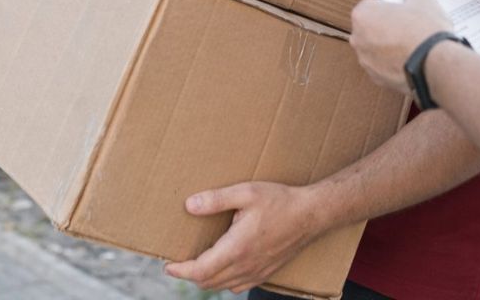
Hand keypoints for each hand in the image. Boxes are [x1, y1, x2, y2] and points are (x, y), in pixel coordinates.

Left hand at [164, 182, 324, 292]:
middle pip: (208, 282)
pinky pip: (238, 285)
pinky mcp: (266, 272)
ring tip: (196, 265)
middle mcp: (245, 266)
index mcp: (237, 248)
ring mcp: (257, 272)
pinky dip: (223, 281)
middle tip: (177, 264)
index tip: (168, 266)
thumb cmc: (280, 201)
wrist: (311, 214)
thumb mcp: (246, 193)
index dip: (180, 271)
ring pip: (222, 286)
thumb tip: (189, 205)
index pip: (200, 271)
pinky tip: (223, 267)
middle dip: (189, 275)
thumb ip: (216, 200)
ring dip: (205, 279)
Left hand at [350, 0, 452, 92]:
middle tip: (406, 24)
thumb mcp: (423, 2)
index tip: (398, 6)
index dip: (385, 4)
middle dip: (384, 26)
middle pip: (370, 27)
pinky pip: (384, 67)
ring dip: (388, 46)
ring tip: (411, 44)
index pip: (370, 4)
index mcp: (363, 15)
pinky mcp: (378, 79)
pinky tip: (411, 60)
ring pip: (376, 49)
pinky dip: (394, 64)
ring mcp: (366, 61)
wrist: (435, 65)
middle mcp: (358, 39)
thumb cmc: (425, 30)